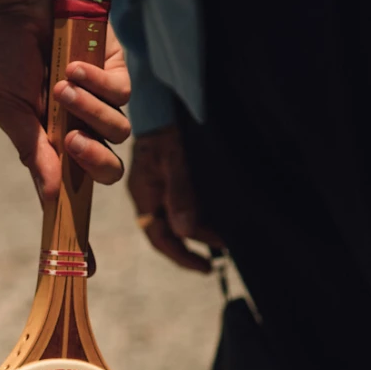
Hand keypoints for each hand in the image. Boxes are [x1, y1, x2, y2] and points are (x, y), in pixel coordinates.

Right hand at [0, 0, 131, 200]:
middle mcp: (81, 124)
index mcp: (53, 141)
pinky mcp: (115, 67)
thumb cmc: (4, 54)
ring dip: (90, 112)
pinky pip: (121, 92)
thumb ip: (34, 152)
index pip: (74, 184)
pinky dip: (97, 82)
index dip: (79, 210)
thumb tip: (50, 197)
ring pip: (119, 130)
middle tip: (71, 142)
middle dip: (95, 161)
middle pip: (109, 167)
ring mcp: (101, 98)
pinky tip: (73, 65)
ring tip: (61, 87)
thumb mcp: (11, 110)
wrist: (15, 0)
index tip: (80, 245)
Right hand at [128, 126, 222, 272]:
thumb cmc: (166, 127)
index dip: (182, 255)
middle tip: (225, 251)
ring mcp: (158, 188)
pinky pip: (184, 205)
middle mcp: (149, 196)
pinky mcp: (169, 179)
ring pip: (179, 219)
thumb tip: (186, 232)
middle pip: (171, 232)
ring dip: (201, 230)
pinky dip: (201, 215)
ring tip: (226, 238)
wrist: (161, 101)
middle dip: (196, 245)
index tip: (206, 268)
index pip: (160, 237)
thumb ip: (181, 194)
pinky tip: (217, 217)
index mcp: (144, 195)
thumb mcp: (175, 159)